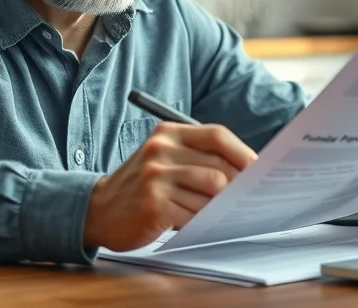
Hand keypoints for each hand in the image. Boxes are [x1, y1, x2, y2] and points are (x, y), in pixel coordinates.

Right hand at [83, 122, 257, 251]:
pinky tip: (194, 223)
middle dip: (235, 188)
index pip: (217, 135)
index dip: (242, 152)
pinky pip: (194, 215)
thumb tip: (245, 173)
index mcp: (167, 133)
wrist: (98, 209)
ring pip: (210, 194)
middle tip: (242, 200)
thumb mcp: (164, 159)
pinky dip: (200, 222)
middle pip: (219, 168)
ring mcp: (155, 177)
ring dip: (216, 209)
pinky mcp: (153, 205)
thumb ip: (197, 158)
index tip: (258, 168)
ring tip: (214, 214)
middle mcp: (160, 150)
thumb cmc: (141, 185)